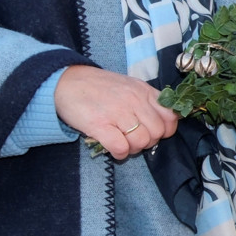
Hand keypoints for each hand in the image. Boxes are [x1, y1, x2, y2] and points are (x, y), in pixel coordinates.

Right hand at [55, 65, 177, 160]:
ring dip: (132, 148)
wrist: (65, 82)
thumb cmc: (98, 87)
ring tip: (121, 141)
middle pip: (157, 133)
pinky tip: (113, 147)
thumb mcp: (129, 86)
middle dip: (147, 141)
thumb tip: (164, 121)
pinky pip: (121, 148)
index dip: (164, 130)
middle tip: (132, 137)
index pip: (170, 117)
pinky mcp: (100, 125)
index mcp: (143, 91)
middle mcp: (134, 100)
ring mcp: (117, 112)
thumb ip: (147, 101)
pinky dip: (119, 152)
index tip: (151, 131)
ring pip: (141, 142)